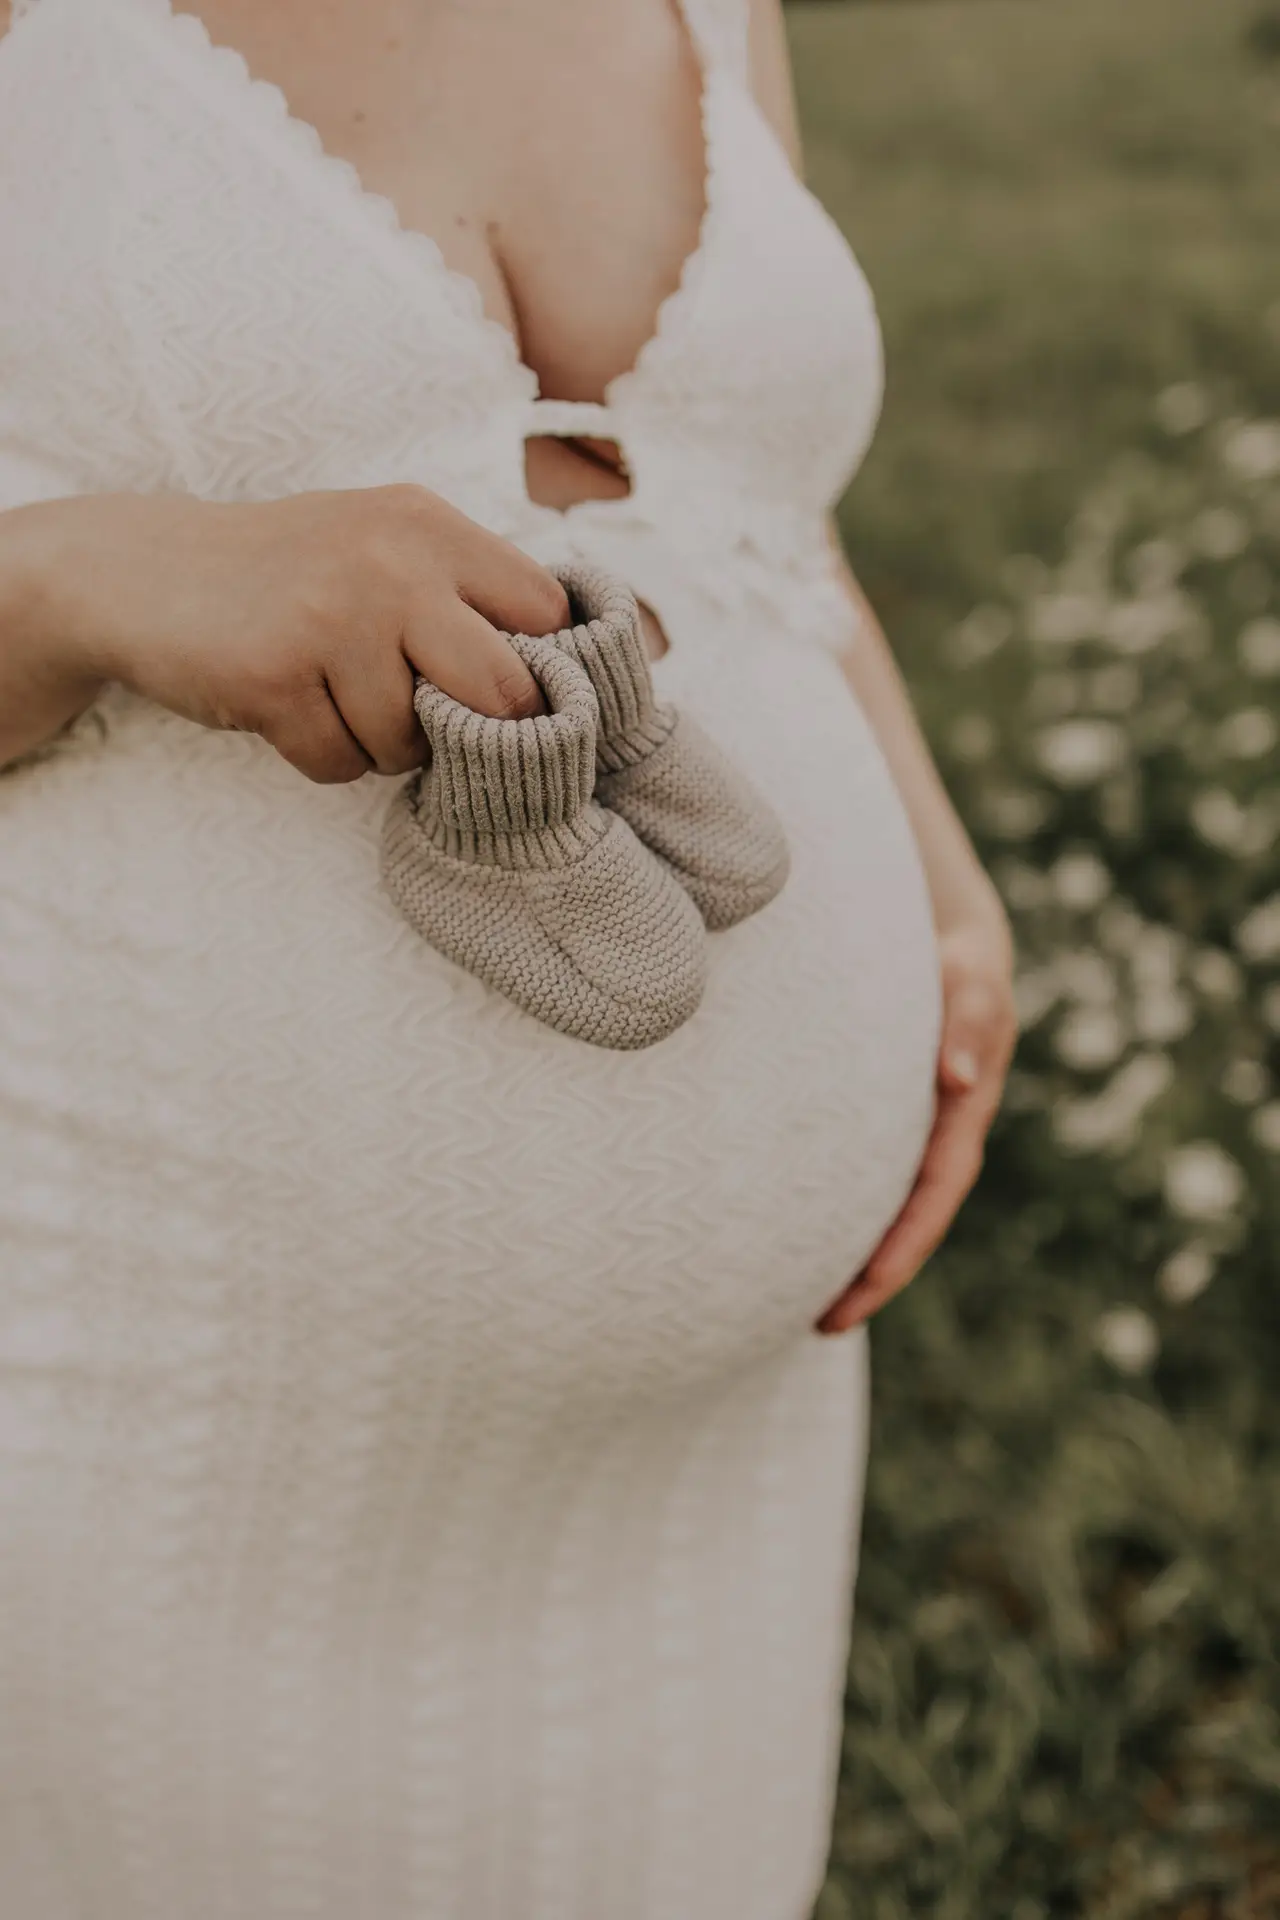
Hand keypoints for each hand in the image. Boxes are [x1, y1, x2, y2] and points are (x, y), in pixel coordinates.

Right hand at [25, 485, 570, 783]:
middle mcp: (392, 562)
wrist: (142, 572)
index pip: (548, 613)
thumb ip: (465, 592)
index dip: (537, 669)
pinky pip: (340, 764)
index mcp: (431, 526)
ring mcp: (332, 617)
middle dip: (477, 729)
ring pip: (413, 745)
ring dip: (380, 747)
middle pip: (506, 692)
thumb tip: (568, 680)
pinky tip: (289, 708)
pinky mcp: (275, 675)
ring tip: (334, 697)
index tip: (502, 692)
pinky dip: (322, 757)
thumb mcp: (384, 547)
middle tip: (432, 720)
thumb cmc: (289, 576)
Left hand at [816, 898, 1015, 1333]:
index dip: (904, 1248)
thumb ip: (970, 1022)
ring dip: (848, 1255)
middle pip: (907, 1222)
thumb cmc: (959, 961)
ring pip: (878, 1206)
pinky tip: (780, 1234)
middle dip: (873, 1277)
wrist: (948, 939)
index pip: (934, 1197)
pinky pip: (853, 1175)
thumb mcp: (972, 980)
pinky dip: (827, 1209)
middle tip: (825, 1325)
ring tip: (796, 1305)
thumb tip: (960, 1082)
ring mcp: (908, 1132)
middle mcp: (937, 1136)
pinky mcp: (876, 1120)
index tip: (867, 1289)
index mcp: (962, 1118)